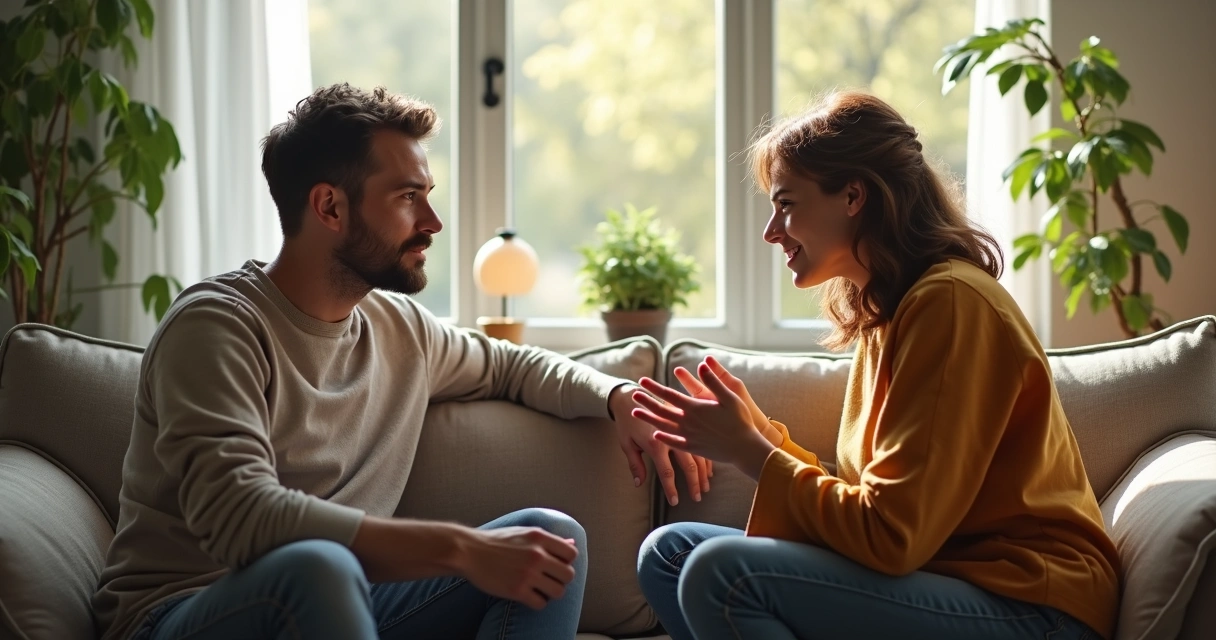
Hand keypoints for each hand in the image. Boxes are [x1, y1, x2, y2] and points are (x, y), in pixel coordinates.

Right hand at [458, 526, 577, 609]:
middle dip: (561, 579)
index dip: (566, 561)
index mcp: (540, 537)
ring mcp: (527, 574)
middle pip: (569, 575)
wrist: (468, 551)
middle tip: (548, 579)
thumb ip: (548, 539)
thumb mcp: (524, 532)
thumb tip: (573, 543)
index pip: (572, 554)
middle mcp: (536, 555)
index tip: (555, 564)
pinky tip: (528, 595)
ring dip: (551, 592)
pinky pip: (541, 603)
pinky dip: (537, 602)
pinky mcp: (517, 590)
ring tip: (540, 589)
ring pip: (558, 592)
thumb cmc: (496, 541)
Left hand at [610, 385, 710, 505]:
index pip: (666, 472)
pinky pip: (699, 443)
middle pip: (688, 465)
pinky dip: (704, 458)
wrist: (630, 396)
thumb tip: (639, 483)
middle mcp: (671, 437)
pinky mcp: (684, 424)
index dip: (671, 489)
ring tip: (705, 487)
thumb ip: (635, 464)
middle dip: (694, 483)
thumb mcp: (627, 444)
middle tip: (697, 498)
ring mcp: (680, 430)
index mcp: (656, 444)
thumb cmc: (626, 423)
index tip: (676, 501)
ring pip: (698, 455)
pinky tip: (708, 469)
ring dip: (702, 473)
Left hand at [632, 362, 775, 479]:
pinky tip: (655, 434)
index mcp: (694, 408)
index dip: (654, 387)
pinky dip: (663, 438)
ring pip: (663, 426)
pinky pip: (674, 443)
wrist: (744, 448)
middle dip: (646, 402)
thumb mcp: (729, 397)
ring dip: (649, 419)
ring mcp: (689, 436)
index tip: (642, 381)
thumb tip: (702, 364)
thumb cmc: (740, 420)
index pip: (669, 395)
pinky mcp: (694, 448)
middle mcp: (688, 422)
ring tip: (636, 413)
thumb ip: (713, 381)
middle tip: (632, 395)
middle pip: (661, 410)